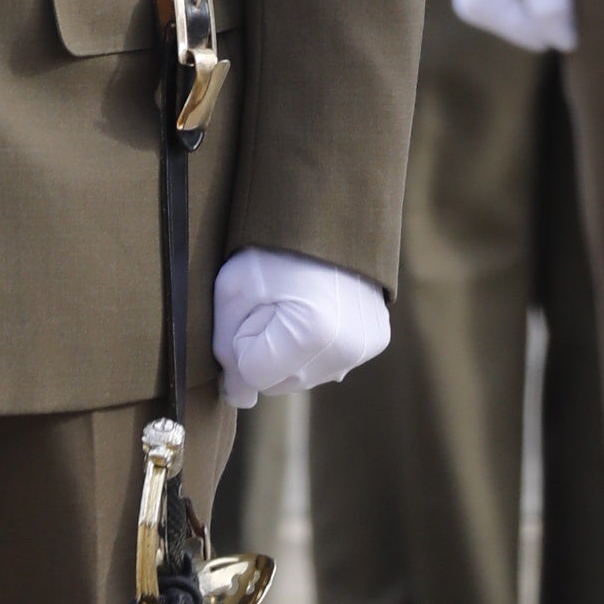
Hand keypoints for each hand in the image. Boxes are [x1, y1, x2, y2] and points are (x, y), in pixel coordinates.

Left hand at [213, 248, 389, 407]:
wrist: (329, 207)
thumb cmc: (274, 243)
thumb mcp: (234, 286)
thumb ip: (226, 347)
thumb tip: (240, 397)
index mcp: (311, 335)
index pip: (251, 375)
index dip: (240, 339)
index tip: (250, 306)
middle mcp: (346, 351)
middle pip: (278, 382)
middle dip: (264, 350)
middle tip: (271, 299)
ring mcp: (365, 349)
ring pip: (303, 377)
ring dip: (288, 351)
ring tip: (295, 300)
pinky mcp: (376, 340)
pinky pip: (329, 362)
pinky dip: (314, 345)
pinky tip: (315, 308)